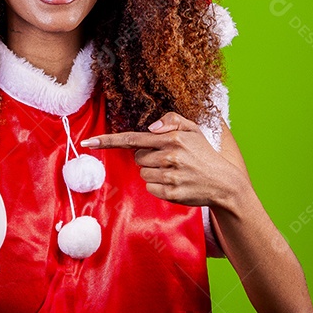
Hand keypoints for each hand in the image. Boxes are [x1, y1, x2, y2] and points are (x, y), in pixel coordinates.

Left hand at [81, 111, 246, 207]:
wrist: (224, 183)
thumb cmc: (204, 154)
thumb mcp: (193, 129)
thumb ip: (171, 120)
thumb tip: (150, 129)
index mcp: (172, 138)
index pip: (132, 138)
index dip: (107, 141)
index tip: (88, 142)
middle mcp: (170, 156)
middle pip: (137, 157)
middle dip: (148, 157)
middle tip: (170, 159)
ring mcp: (170, 176)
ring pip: (142, 173)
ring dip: (154, 172)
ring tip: (175, 171)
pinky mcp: (171, 193)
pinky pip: (150, 187)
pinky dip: (158, 186)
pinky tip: (175, 182)